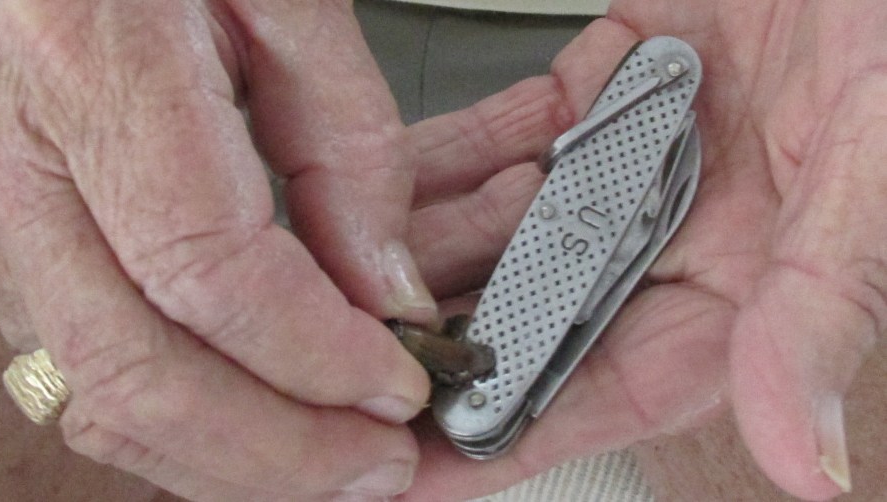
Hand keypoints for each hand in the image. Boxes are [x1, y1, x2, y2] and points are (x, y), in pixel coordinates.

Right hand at [0, 1, 433, 499]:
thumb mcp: (285, 2)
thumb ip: (347, 144)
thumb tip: (385, 288)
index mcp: (98, 70)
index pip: (207, 270)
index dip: (314, 352)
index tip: (398, 383)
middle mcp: (24, 164)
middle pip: (137, 371)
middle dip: (275, 449)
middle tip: (376, 465)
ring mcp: (5, 220)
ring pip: (100, 397)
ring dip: (230, 459)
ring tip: (332, 467)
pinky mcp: (21, 249)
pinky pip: (91, 374)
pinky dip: (185, 425)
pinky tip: (261, 426)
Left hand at [397, 2, 886, 499]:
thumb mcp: (869, 173)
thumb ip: (822, 309)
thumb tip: (811, 459)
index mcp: (738, 290)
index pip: (605, 394)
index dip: (507, 440)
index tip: (419, 473)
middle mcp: (669, 238)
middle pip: (530, 316)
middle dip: (439, 344)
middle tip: (350, 362)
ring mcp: (625, 167)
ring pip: (500, 230)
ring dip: (427, 251)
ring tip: (345, 274)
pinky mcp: (596, 97)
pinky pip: (502, 140)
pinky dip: (452, 160)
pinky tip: (391, 182)